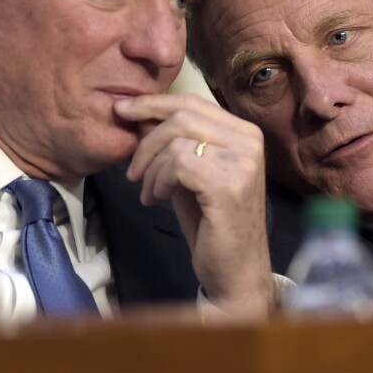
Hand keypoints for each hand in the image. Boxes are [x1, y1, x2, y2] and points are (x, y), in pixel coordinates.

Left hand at [113, 93, 272, 315]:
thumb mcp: (189, 173)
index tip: (123, 110)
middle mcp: (249, 141)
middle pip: (182, 115)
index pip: (192, 101)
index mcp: (244, 132)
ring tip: (148, 191)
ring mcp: (243, 161)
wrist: (235, 270)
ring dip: (151, 167)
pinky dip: (159, 180)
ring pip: (176, 140)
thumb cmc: (212, 222)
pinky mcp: (229, 184)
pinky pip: (177, 164)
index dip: (153, 103)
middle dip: (146, 141)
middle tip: (132, 170)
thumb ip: (174, 143)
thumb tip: (141, 113)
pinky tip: (157, 199)